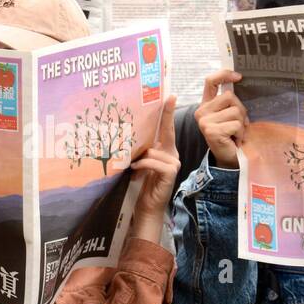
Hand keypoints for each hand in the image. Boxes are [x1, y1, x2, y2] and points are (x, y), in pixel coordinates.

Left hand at [130, 96, 179, 240]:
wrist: (147, 206)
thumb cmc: (142, 184)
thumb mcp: (140, 162)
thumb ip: (141, 150)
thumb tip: (130, 135)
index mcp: (165, 150)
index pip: (167, 128)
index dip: (168, 113)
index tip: (171, 97)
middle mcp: (172, 154)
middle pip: (168, 132)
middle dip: (166, 116)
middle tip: (168, 99)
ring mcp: (173, 164)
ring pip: (155, 151)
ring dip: (141, 157)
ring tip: (133, 166)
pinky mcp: (170, 173)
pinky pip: (155, 162)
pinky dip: (144, 165)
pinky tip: (135, 170)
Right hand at [196, 70, 248, 168]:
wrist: (228, 159)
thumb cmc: (231, 136)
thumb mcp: (230, 116)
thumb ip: (230, 102)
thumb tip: (239, 81)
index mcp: (206, 104)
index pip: (211, 81)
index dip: (224, 74)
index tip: (239, 77)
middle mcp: (201, 111)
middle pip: (229, 96)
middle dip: (241, 110)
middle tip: (238, 125)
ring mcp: (204, 121)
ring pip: (235, 111)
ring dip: (242, 124)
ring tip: (236, 134)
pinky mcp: (211, 131)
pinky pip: (236, 124)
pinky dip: (241, 133)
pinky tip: (235, 141)